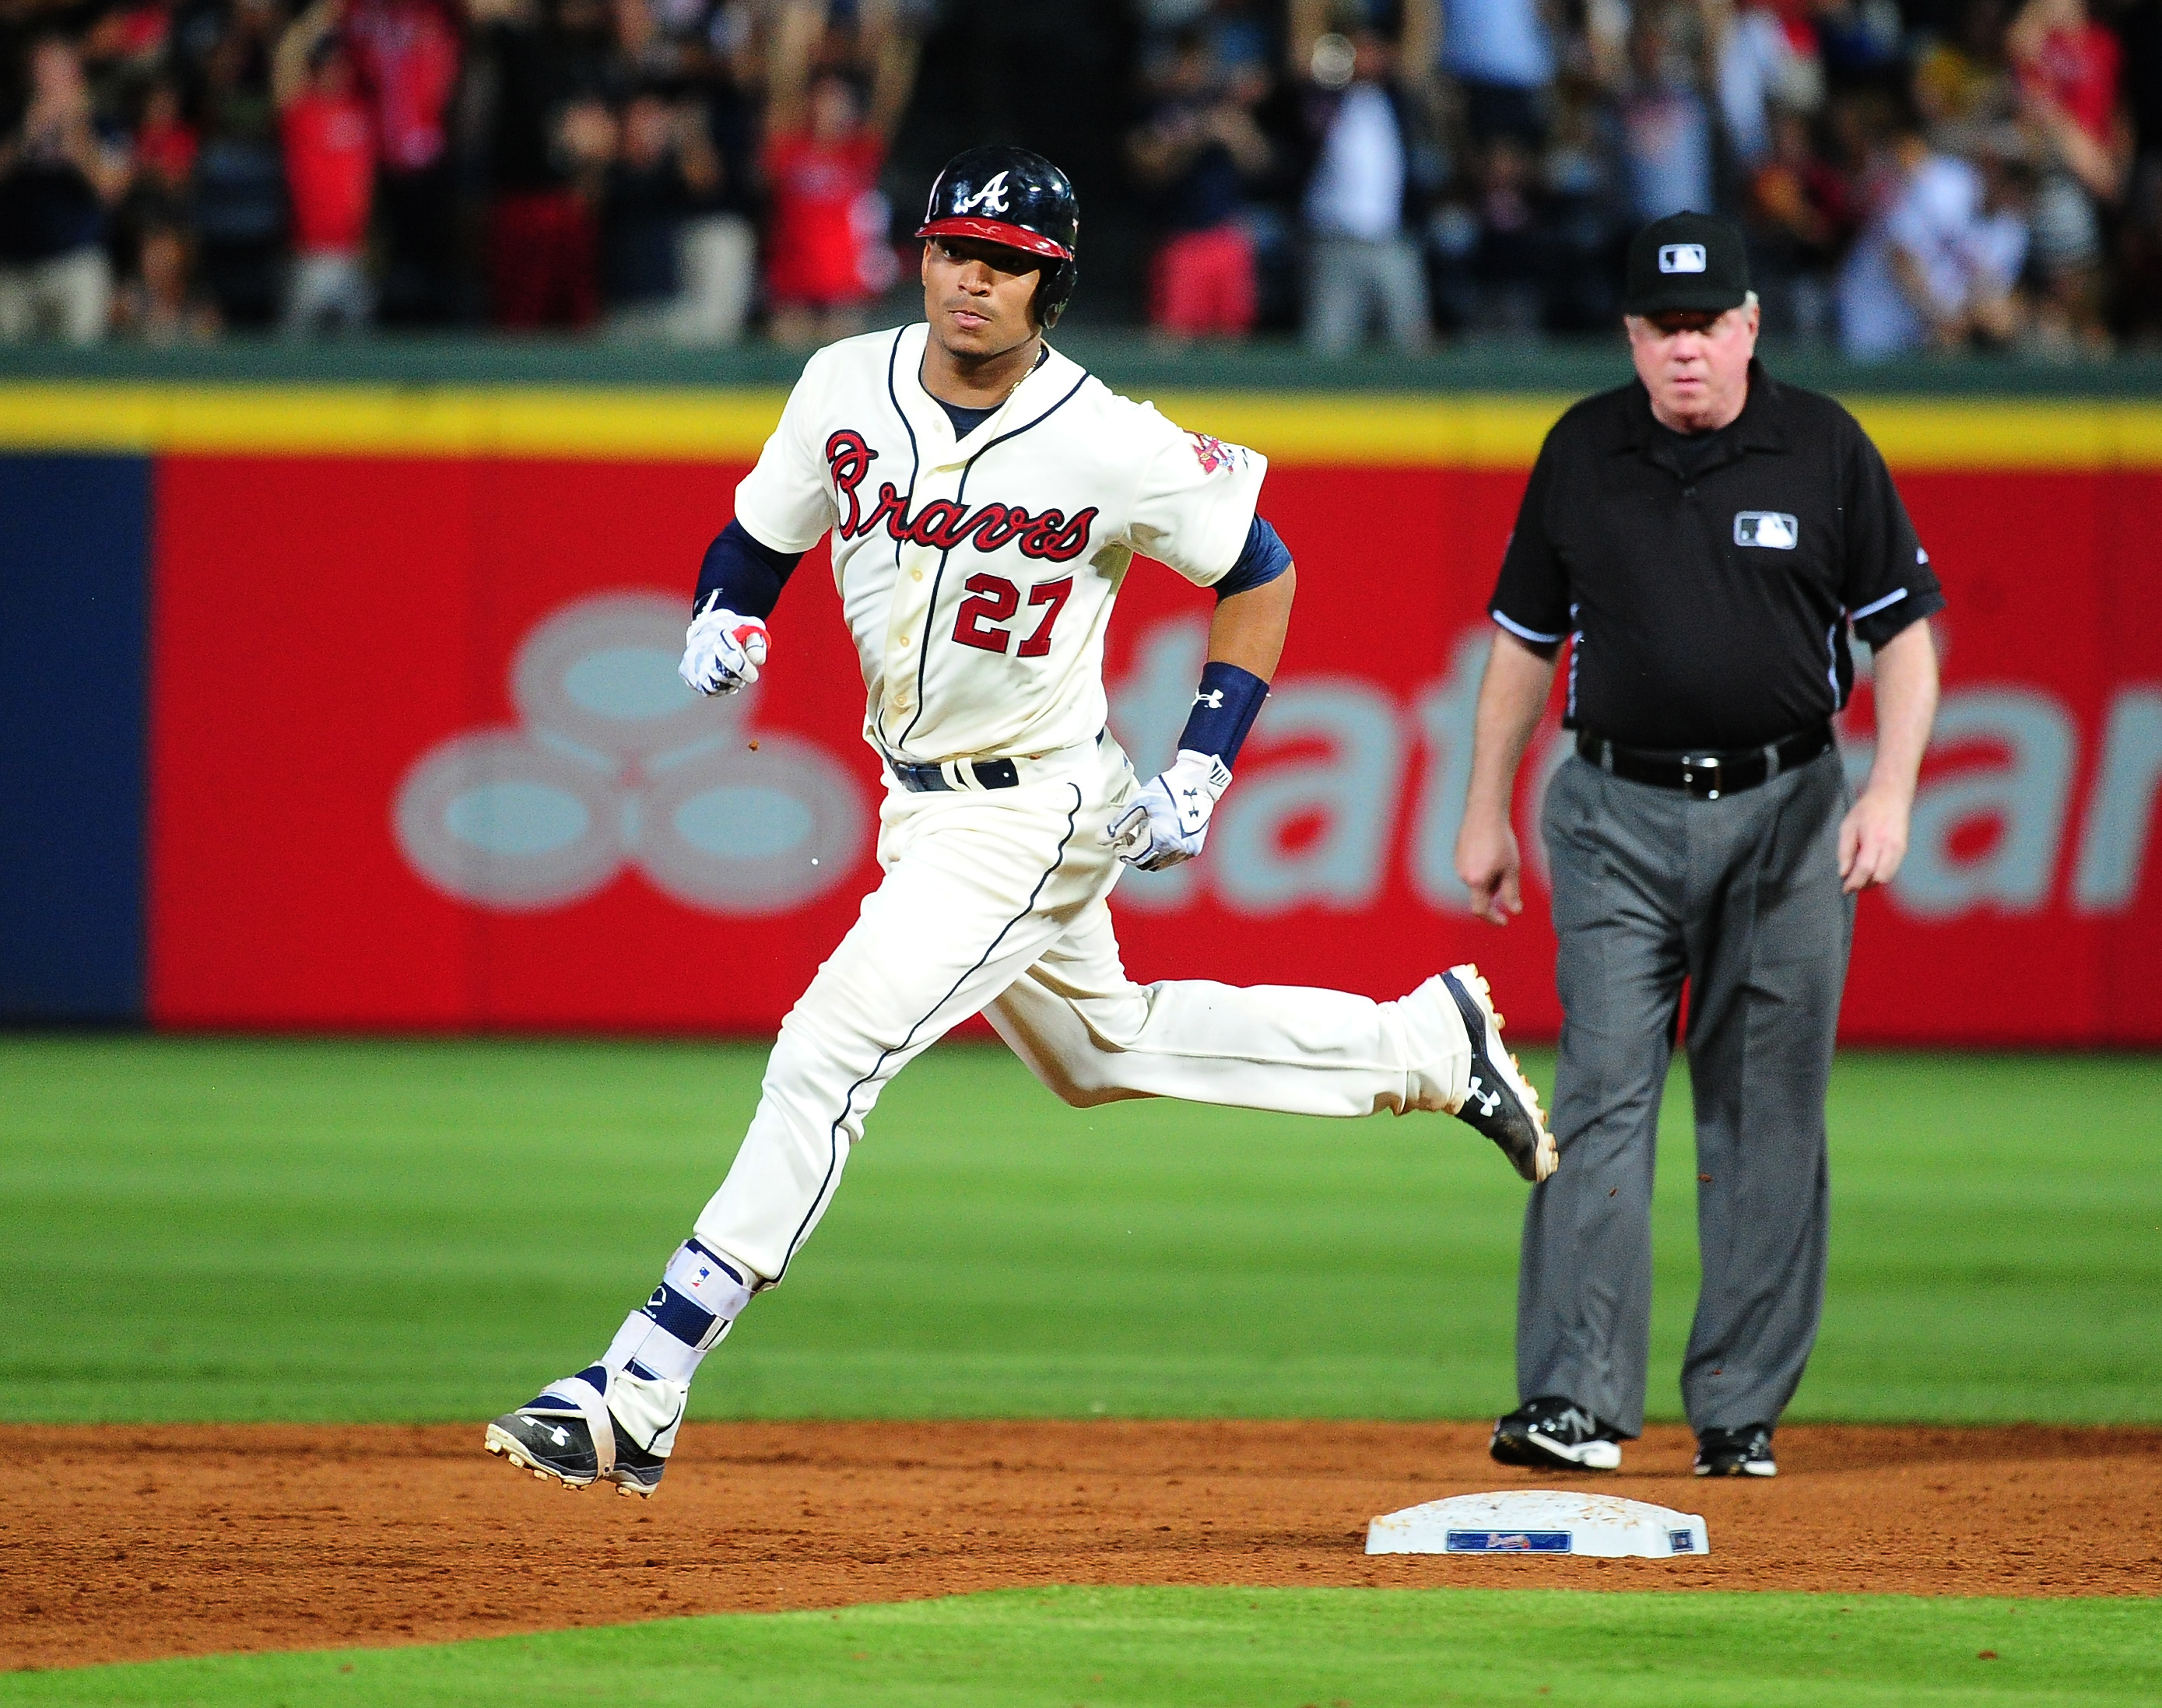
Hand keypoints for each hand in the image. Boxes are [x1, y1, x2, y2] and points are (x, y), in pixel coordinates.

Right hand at [679, 607, 768, 695]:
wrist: (707, 630)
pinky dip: (719, 689)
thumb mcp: (748, 629)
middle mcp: (699, 646)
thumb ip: (756, 642)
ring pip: (711, 685)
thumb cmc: (733, 632)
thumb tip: (757, 660)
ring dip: (729, 685)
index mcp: (716, 630)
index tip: (753, 676)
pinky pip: (705, 690)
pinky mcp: (685, 673)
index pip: (727, 653)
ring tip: (735, 676)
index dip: (742, 667)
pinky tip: (724, 679)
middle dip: (736, 678)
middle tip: (746, 675)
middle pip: (718, 673)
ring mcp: (690, 660)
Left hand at [1106, 749, 1231, 870]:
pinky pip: (1172, 859)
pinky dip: (1162, 852)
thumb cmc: (1165, 789)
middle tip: (1130, 836)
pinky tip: (1161, 834)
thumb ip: (1119, 824)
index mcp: (1160, 837)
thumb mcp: (1138, 803)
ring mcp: (1186, 851)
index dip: (1121, 851)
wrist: (1197, 783)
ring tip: (1146, 834)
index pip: (1133, 857)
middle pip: (1145, 864)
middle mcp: (1175, 848)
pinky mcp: (1194, 849)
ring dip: (1148, 854)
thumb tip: (1100, 840)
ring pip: (1158, 864)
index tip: (1119, 839)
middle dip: (1133, 854)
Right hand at [1454, 807, 1522, 924]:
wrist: (1485, 814)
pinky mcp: (1457, 855)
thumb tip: (1515, 911)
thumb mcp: (1511, 869)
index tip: (1503, 921)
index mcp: (1476, 881)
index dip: (1492, 918)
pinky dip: (1481, 866)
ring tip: (1499, 855)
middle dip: (1495, 888)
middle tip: (1508, 870)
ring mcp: (1458, 865)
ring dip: (1488, 876)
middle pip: (1481, 892)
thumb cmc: (1501, 841)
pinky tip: (1489, 849)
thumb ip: (1511, 893)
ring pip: (1476, 880)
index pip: (1481, 909)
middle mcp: (1463, 876)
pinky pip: (1471, 868)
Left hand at [1839, 783, 1910, 892]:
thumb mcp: (1848, 826)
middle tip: (1851, 882)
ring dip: (1872, 881)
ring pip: (1887, 877)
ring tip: (1859, 875)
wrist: (1892, 797)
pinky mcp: (1903, 850)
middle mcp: (1890, 846)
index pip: (1865, 869)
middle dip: (1864, 884)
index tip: (1845, 889)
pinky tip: (1870, 867)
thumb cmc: (1867, 809)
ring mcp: (1900, 849)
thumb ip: (1845, 851)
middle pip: (1878, 878)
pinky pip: (1892, 870)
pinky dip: (1880, 874)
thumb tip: (1843, 872)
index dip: (1854, 882)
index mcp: (1875, 839)